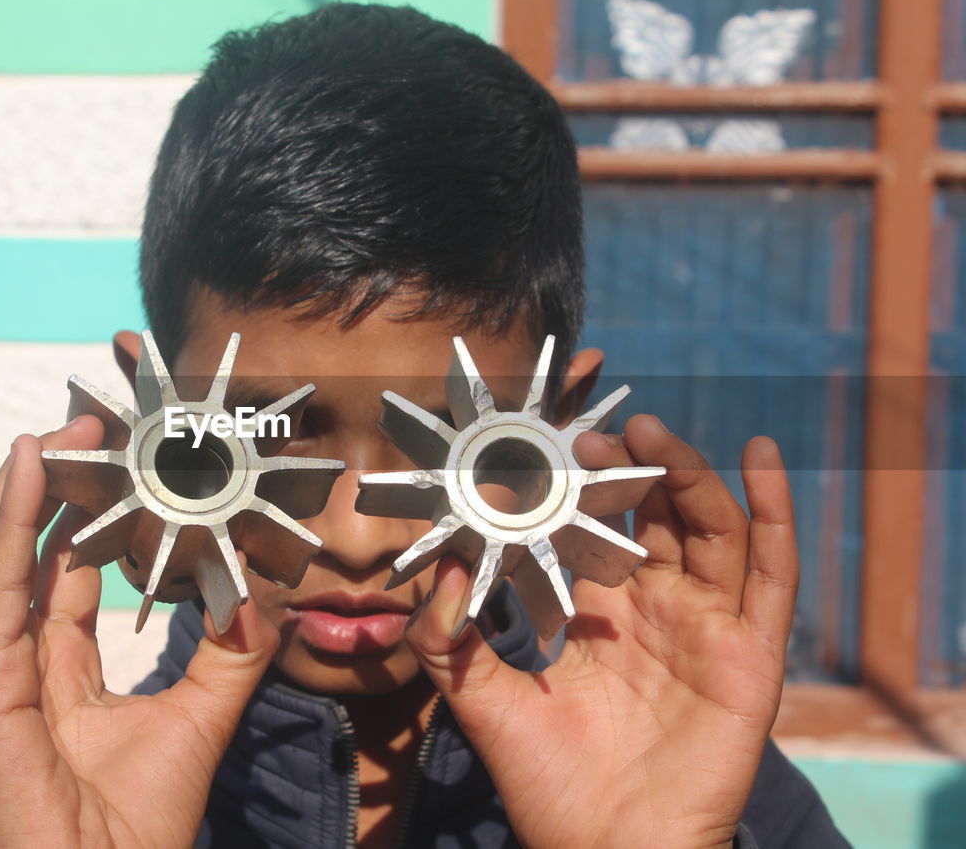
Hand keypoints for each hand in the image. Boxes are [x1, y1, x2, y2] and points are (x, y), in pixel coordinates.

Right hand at [0, 416, 279, 847]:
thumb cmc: (137, 826)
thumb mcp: (201, 716)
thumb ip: (229, 652)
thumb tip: (262, 595)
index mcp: (54, 672)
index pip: (59, 571)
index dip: (79, 514)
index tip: (111, 462)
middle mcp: (14, 665)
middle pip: (21, 552)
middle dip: (46, 487)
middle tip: (81, 428)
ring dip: (23, 488)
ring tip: (55, 431)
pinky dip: (9, 520)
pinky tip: (26, 468)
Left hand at [405, 414, 797, 848]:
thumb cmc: (546, 782)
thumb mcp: (479, 699)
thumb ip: (446, 637)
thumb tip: (439, 565)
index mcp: (599, 611)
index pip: (594, 526)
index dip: (576, 483)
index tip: (547, 439)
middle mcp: (656, 608)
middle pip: (655, 515)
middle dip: (628, 469)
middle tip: (590, 437)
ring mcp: (708, 626)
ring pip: (709, 527)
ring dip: (686, 473)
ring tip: (648, 432)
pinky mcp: (751, 653)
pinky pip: (772, 573)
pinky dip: (774, 511)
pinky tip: (759, 459)